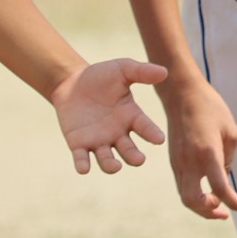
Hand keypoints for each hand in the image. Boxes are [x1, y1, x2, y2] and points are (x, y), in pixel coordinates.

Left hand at [50, 58, 167, 175]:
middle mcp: (117, 133)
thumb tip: (164, 72)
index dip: (152, 134)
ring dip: (111, 166)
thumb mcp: (122, 69)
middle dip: (134, 157)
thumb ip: (142, 72)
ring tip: (115, 167)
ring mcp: (98, 141)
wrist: (71, 81)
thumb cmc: (101, 76)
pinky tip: (84, 168)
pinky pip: (82, 159)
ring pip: (107, 160)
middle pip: (129, 151)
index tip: (159, 139)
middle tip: (139, 159)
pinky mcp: (78, 144)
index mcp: (131, 117)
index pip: (145, 128)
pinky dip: (83, 165)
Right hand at [158, 75, 236, 218]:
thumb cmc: (210, 107)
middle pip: (194, 202)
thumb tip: (223, 175)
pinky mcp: (173, 159)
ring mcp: (178, 162)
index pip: (220, 189)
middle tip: (225, 212)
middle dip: (210, 213)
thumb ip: (229, 158)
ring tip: (217, 205)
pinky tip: (206, 189)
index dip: (235, 202)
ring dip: (201, 206)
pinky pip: (182, 185)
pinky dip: (194, 194)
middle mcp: (189, 161)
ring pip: (185, 196)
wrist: (181, 93)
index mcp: (207, 153)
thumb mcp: (230, 130)